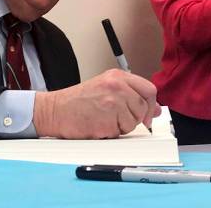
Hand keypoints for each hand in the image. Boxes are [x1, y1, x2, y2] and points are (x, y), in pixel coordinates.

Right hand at [33, 69, 159, 138]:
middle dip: (134, 118)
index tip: (145, 114)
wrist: (55, 110)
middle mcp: (117, 87)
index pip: (149, 90)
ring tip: (103, 119)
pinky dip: (111, 133)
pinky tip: (98, 125)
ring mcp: (112, 103)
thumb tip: (155, 109)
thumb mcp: (105, 88)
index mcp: (117, 77)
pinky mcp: (107, 120)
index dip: (150, 105)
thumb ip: (132, 95)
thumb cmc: (77, 101)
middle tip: (115, 117)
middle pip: (143, 108)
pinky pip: (120, 132)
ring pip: (133, 122)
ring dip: (121, 126)